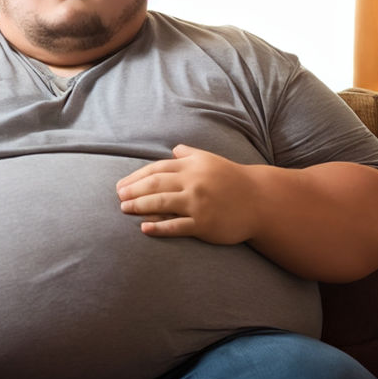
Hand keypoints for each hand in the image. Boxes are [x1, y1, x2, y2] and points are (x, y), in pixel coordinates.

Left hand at [116, 144, 252, 244]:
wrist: (259, 200)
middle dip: (133, 190)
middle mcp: (193, 182)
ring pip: (161, 203)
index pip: (157, 169)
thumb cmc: (232, 180)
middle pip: (155, 185)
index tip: (121, 185)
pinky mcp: (204, 223)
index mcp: (192, 166)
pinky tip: (144, 228)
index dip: (136, 177)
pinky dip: (159, 227)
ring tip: (124, 208)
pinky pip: (176, 226)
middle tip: (118, 197)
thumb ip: (190, 155)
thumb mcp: (211, 160)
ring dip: (140, 206)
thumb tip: (173, 150)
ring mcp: (198, 203)